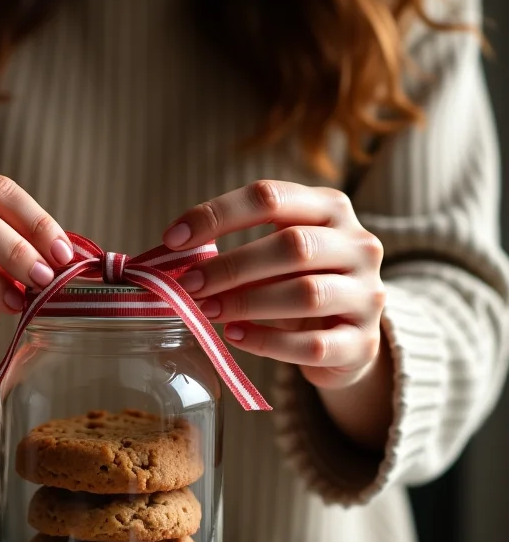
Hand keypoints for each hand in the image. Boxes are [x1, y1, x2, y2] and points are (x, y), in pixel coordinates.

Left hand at [163, 180, 386, 391]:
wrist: (346, 339)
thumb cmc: (297, 285)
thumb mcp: (276, 256)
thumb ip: (239, 250)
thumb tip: (174, 259)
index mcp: (330, 209)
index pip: (270, 197)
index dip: (217, 215)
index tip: (173, 239)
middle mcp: (358, 245)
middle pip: (292, 246)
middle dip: (232, 266)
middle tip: (190, 285)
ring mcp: (367, 294)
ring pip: (306, 294)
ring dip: (246, 303)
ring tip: (207, 311)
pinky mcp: (363, 344)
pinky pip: (312, 344)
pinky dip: (267, 341)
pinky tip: (235, 336)